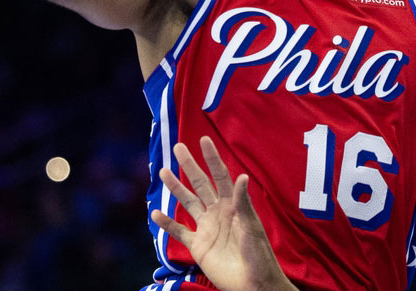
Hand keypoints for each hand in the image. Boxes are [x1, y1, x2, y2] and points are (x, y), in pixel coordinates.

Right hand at [150, 137, 297, 290]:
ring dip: (176, 188)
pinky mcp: (198, 246)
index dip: (212, 158)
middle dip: (189, 166)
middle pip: (201, 184)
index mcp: (233, 205)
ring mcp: (207, 228)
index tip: (204, 140)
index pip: (221, 176)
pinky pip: (180, 232)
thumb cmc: (258, 255)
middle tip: (178, 147)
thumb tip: (241, 176)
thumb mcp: (251, 227)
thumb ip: (243, 203)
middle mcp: (218, 212)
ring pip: (188, 203)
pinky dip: (167, 223)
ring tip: (163, 172)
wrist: (253, 284)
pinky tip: (156, 214)